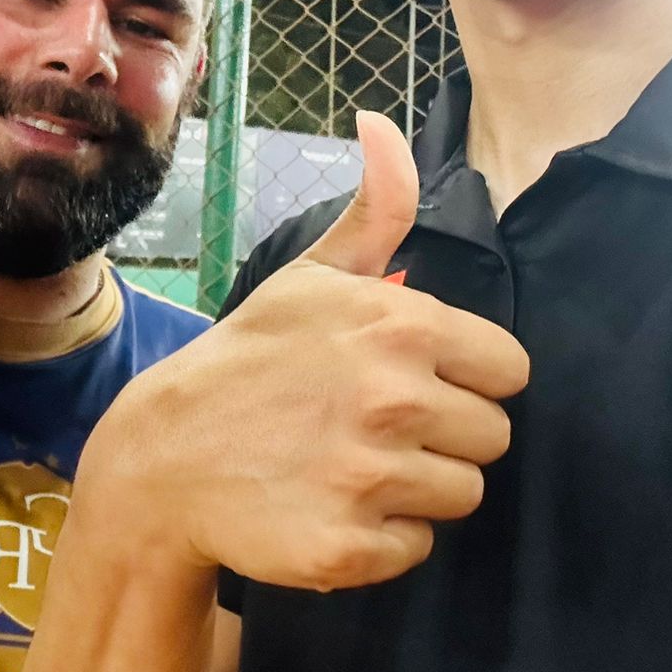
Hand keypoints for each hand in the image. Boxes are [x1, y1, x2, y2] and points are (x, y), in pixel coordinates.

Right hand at [78, 111, 528, 591]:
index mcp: (398, 325)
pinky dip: (383, 537)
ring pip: (462, 495)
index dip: (467, 376)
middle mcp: (394, 399)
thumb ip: (375, 209)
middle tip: (377, 426)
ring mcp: (370, 478)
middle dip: (446, 434)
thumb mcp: (311, 275)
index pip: (509, 370)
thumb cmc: (251, 357)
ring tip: (352, 464)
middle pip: (492, 436)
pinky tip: (332, 505)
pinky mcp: (350, 549)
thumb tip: (382, 122)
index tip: (416, 378)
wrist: (163, 457)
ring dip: (417, 487)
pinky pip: (417, 548)